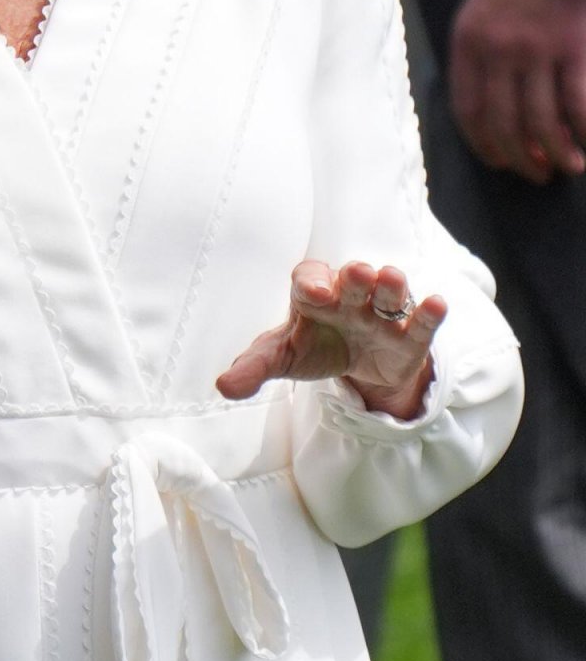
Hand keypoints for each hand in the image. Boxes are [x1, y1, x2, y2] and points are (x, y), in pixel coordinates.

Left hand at [216, 260, 446, 419]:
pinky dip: (429, 312)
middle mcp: (350, 297)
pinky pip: (421, 321)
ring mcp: (382, 314)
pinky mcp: (409, 337)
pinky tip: (436, 303)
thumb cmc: (314, 346)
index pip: (310, 279)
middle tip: (357, 274)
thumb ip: (254, 367)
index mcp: (314, 294)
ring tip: (390, 280)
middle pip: (354, 280)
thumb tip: (224, 386)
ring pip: (390, 292)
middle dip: (356, 277)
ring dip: (392, 285)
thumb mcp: (282, 356)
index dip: (313, 282)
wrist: (356, 364)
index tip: (315, 294)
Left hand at [449, 0, 585, 183]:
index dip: (483, 145)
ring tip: (568, 166)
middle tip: (536, 175)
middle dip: (520, 160)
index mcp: (468, 42)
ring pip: (542, 122)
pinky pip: (580, 104)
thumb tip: (496, 111)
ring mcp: (538, 50)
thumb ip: (480, 56)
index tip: (498, 161)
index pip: (468, 110)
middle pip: (504, 124)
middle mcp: (498, 50)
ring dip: (556, 155)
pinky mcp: (576, 46)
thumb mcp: (477, 12)